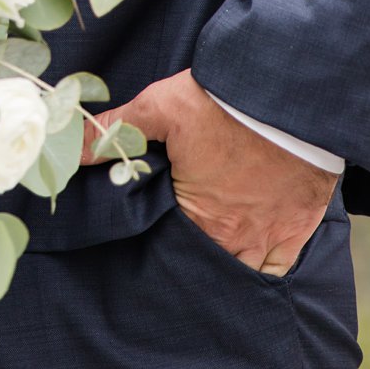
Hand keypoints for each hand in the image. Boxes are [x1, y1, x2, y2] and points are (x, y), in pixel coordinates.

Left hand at [85, 67, 336, 273]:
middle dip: (190, 261)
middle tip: (178, 250)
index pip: (167, 247)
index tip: (151, 240)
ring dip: (225, 266)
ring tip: (209, 259)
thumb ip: (117, 129)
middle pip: (204, 264)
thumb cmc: (221, 103)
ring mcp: (267, 237)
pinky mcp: (296, 229)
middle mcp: (231, 237)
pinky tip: (250, 264)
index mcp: (196, 214)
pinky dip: (264, 270)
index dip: (159, 244)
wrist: (286, 97)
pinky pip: (278, 269)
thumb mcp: (159, 107)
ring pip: (240, 271)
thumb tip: (73, 145)